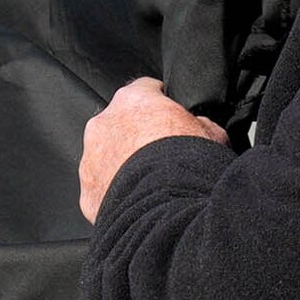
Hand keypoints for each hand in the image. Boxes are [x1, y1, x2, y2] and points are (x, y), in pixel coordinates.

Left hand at [78, 76, 226, 223]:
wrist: (168, 210)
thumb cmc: (189, 167)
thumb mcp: (213, 133)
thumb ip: (200, 123)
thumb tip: (200, 126)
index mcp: (133, 100)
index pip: (146, 89)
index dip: (161, 103)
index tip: (170, 117)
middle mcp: (104, 124)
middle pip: (120, 124)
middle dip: (136, 136)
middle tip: (160, 155)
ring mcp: (91, 159)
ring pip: (105, 156)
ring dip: (122, 165)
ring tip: (148, 183)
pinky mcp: (87, 192)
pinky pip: (101, 188)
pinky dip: (114, 193)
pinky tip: (136, 202)